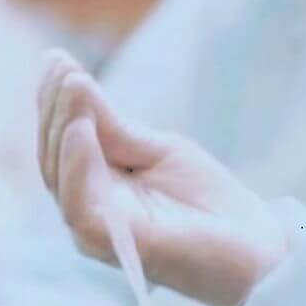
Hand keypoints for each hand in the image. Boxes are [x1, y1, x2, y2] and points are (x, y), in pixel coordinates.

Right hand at [37, 50, 288, 305]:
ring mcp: (96, 230)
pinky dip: (77, 165)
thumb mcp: (157, 148)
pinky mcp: (113, 245)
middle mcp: (87, 209)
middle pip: (53, 157)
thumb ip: (113, 126)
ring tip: (75, 87)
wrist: (253, 246)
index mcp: (94, 187)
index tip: (56, 59)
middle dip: (55, 108)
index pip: (60, 143)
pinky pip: (81, 205)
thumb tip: (72, 81)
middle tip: (65, 69)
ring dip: (64, 127)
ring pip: (60, 178)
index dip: (53, 102)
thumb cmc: (207, 200)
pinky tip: (82, 129)